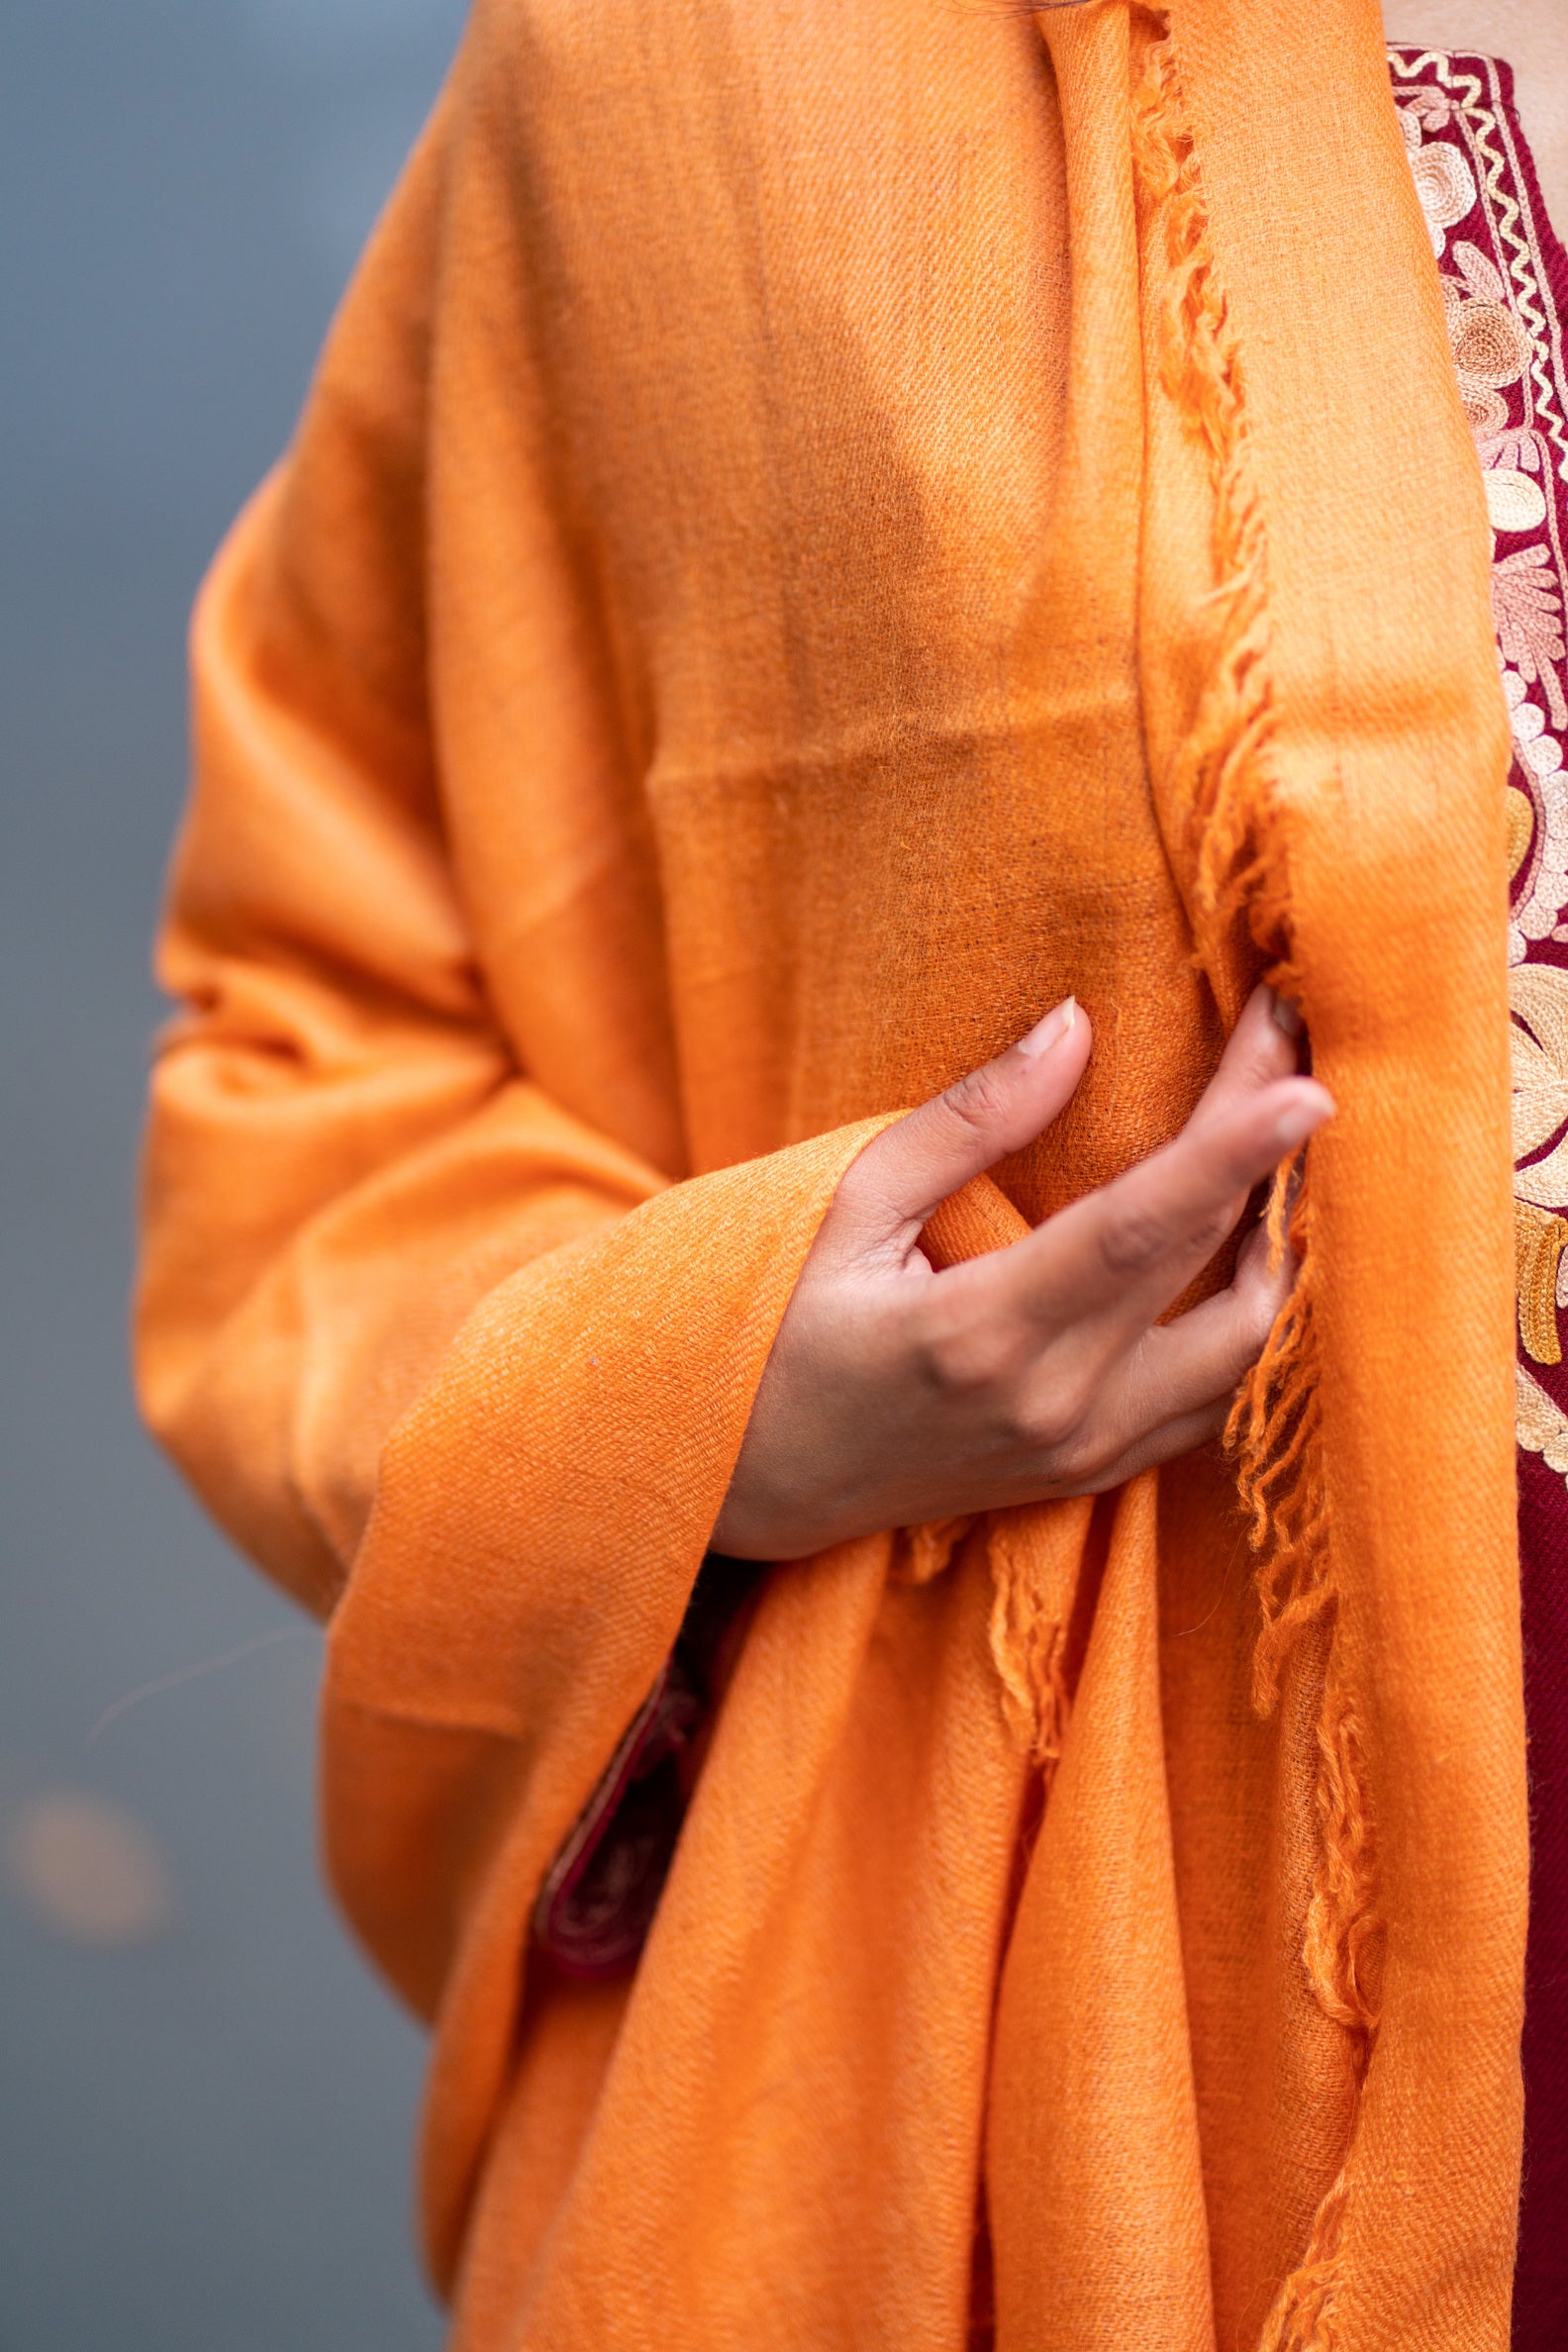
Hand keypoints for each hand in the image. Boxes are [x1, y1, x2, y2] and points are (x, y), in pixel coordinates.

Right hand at [712, 985, 1329, 1559]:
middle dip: (1270, 1151)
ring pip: (1244, 1350)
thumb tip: (1075, 1026)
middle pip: (1213, 1269)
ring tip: (1288, 1142)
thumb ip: (966, 1124)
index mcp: (981, 1332)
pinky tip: (1254, 1244)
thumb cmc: (780, 1331)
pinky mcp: (1095, 1475)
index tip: (1312, 1084)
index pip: (1139, 1230)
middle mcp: (1054, 1404)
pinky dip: (1250, 1318)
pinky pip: (1216, 1400)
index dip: (1232, 1153)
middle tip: (1288, 1044)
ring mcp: (1084, 1452)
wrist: (750, 1484)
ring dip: (1281, 1245)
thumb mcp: (845, 1210)